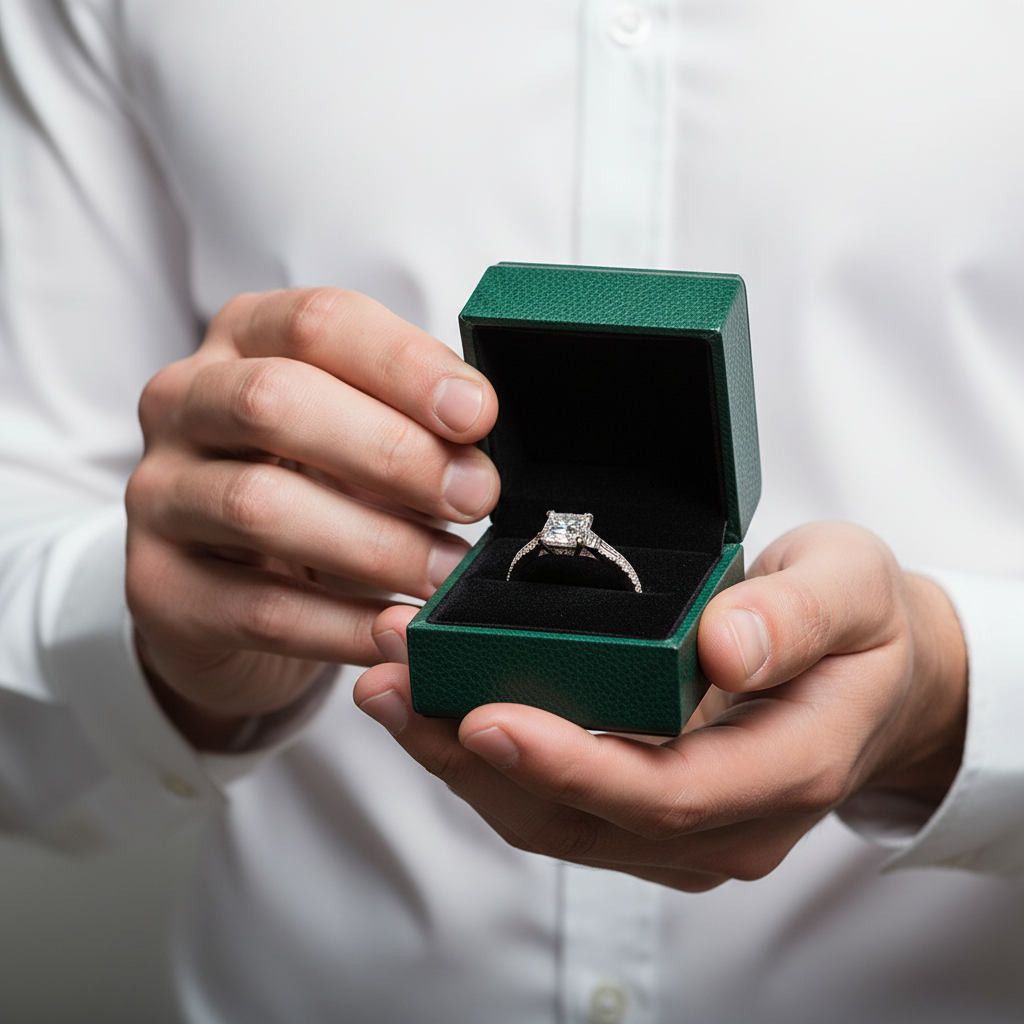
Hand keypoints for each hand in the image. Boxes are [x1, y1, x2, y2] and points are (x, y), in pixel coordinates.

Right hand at [126, 288, 498, 748]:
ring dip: (376, 543)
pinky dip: (344, 626)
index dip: (405, 365)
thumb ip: (408, 425)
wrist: (225, 588)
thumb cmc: (311, 489)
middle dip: (391, 451)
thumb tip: (480, 453)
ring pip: (260, 508)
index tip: (478, 416)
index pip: (318, 324)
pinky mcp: (160, 586)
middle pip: (274, 402)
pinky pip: (261, 610)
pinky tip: (399, 631)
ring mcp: (160, 494)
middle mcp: (185, 403)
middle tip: (473, 496)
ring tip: (445, 571)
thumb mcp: (355, 434)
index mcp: (244, 341)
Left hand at [354, 522, 966, 889]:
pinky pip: (554, 804)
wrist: (871, 677)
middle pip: (584, 818)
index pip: (664, 792)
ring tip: (388, 688)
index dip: (569, 763)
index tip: (482, 715)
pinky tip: (431, 707)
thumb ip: (796, 615)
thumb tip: (725, 647)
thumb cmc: (860, 627)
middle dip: (475, 755)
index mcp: (787, 767)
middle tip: (394, 682)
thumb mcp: (850, 588)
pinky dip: (484, 759)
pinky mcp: (647, 814)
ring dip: (459, 759)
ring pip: (553, 820)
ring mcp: (684, 829)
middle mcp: (728, 821)